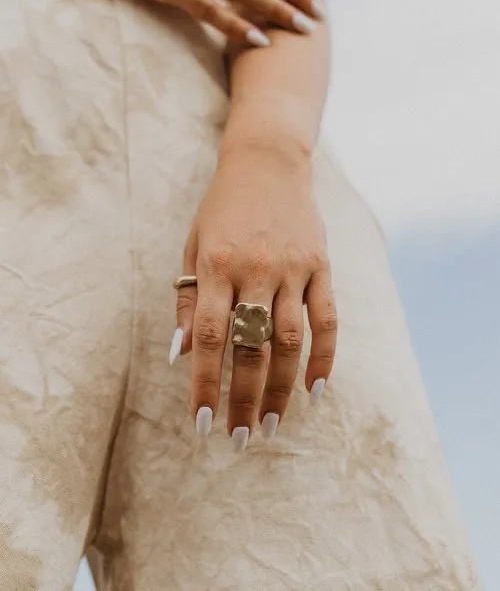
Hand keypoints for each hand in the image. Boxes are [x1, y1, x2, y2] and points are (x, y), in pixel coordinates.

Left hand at [172, 145, 336, 448]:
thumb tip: (181, 354)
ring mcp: (294, 268)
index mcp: (216, 266)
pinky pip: (327, 320)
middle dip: (243, 398)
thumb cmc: (222, 208)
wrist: (267, 162)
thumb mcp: (194, 246)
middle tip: (239, 438)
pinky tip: (316, 391)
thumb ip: (189, 300)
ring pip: (289, 341)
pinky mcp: (322, 265)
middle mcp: (256, 270)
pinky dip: (325, 358)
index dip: (206, 384)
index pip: (211, 337)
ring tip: (271, 425)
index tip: (202, 422)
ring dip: (281, 389)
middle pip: (251, 348)